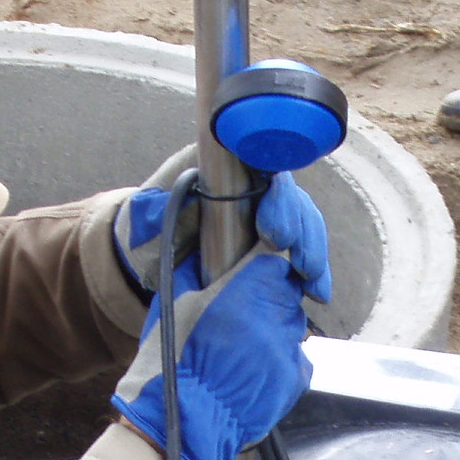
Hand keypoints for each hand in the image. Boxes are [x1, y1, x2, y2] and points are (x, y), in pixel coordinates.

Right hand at [113, 246, 312, 459]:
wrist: (183, 425)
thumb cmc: (169, 366)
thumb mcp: (173, 306)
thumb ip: (195, 273)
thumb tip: (205, 253)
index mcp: (245, 294)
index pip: (276, 262)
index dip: (263, 268)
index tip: (252, 274)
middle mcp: (274, 319)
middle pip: (288, 292)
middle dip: (270, 297)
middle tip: (244, 313)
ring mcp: (288, 351)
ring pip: (294, 325)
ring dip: (276, 328)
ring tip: (246, 347)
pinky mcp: (295, 381)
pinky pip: (297, 357)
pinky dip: (282, 359)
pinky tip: (255, 370)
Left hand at [114, 159, 331, 306]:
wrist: (150, 256)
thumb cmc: (146, 230)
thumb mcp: (142, 219)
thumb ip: (150, 212)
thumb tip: (160, 209)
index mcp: (220, 168)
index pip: (263, 167)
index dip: (278, 196)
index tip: (274, 233)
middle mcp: (250, 183)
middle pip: (290, 197)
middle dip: (302, 230)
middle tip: (301, 265)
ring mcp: (264, 211)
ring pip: (302, 221)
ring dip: (312, 251)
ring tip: (312, 284)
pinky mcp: (271, 241)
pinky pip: (301, 247)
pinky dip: (312, 270)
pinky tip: (317, 292)